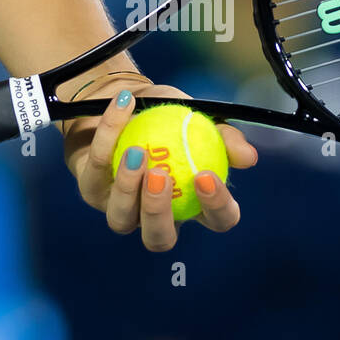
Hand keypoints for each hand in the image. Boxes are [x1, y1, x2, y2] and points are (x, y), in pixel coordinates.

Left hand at [62, 76, 257, 250]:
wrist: (122, 100)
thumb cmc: (167, 116)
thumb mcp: (199, 117)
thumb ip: (224, 136)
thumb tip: (248, 158)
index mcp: (193, 204)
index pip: (216, 220)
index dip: (216, 207)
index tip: (207, 174)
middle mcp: (155, 215)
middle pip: (159, 238)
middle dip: (158, 213)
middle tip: (162, 177)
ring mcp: (120, 208)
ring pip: (121, 219)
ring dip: (127, 187)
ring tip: (137, 152)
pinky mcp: (90, 190)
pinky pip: (96, 169)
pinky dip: (109, 137)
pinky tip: (122, 109)